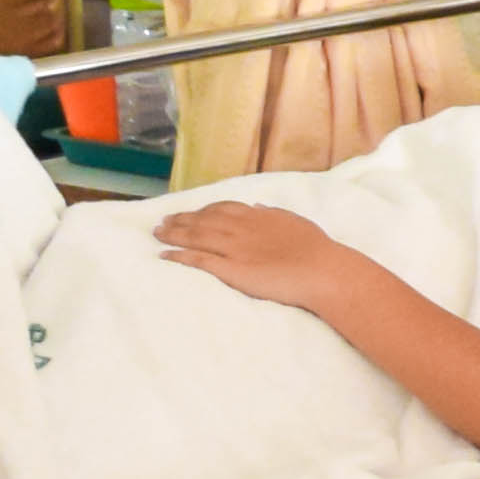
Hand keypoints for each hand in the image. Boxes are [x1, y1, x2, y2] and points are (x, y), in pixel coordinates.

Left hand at [154, 201, 365, 315]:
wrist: (322, 271)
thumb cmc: (316, 249)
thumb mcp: (295, 222)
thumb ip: (273, 215)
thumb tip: (257, 208)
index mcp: (257, 216)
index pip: (221, 209)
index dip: (202, 210)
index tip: (190, 212)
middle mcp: (240, 228)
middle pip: (202, 220)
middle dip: (181, 220)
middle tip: (163, 221)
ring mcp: (233, 248)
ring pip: (195, 237)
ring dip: (173, 234)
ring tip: (157, 234)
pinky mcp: (230, 269)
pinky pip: (198, 260)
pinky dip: (179, 256)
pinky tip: (164, 256)